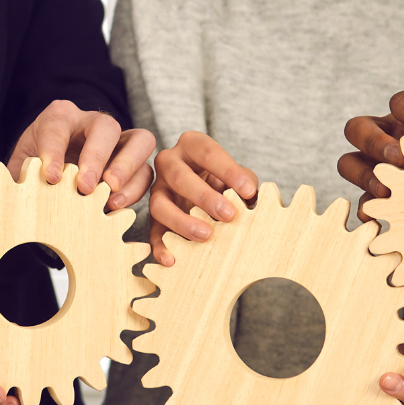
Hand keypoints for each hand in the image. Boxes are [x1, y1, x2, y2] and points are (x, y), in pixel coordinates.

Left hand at [7, 100, 154, 210]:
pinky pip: (145, 171)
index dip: (55, 150)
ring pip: (140, 141)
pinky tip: (116, 208)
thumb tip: (19, 188)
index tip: (51, 177)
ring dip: (127, 170)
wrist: (54, 175)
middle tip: (86, 186)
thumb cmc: (36, 169)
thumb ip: (22, 174)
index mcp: (59, 117)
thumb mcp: (23, 167)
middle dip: (98, 156)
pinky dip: (135, 189)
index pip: (58, 126)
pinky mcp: (134, 164)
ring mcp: (118, 141)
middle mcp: (92, 123)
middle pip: (106, 126)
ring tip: (111, 200)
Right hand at [149, 131, 257, 265]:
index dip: (228, 171)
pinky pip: (152, 232)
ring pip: (159, 205)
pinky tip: (172, 260)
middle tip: (229, 215)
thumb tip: (251, 199)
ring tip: (206, 235)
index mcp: (191, 145)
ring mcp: (157, 191)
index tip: (248, 191)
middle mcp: (168, 163)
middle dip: (204, 197)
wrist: (204, 191)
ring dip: (182, 221)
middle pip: (180, 177)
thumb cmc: (223, 180)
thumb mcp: (236, 175)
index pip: (207, 153)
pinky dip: (160, 247)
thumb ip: (245, 182)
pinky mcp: (153, 217)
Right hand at [338, 89, 403, 227]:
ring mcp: (377, 168)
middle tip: (399, 159)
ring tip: (387, 190)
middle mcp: (390, 137)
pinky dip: (368, 211)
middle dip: (375, 142)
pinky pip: (361, 202)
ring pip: (348, 163)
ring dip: (365, 175)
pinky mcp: (377, 199)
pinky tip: (380, 219)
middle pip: (358, 128)